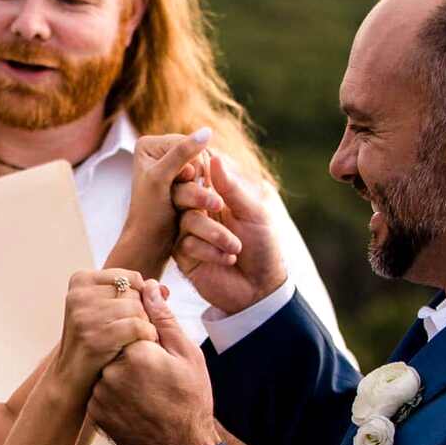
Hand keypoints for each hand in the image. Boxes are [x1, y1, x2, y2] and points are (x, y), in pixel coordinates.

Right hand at [56, 269, 159, 387]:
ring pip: (138, 309)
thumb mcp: (107, 311)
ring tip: (134, 340)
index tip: (129, 317)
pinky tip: (139, 346)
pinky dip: (146, 337)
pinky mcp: (96, 337)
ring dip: (145, 326)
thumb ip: (134, 295)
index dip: (140, 299)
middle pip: (134, 293)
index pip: (130, 278)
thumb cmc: (95, 341)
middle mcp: (80, 295)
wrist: (70, 378)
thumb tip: (162, 288)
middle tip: (132, 332)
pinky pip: (139, 327)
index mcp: (80, 280)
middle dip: (141, 313)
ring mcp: (85, 316)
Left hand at [92, 279, 219, 444]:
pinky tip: (135, 400)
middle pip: (112, 340)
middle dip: (129, 344)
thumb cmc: (191, 401)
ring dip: (119, 367)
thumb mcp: (187, 356)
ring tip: (146, 386)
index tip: (155, 340)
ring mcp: (99, 394)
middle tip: (153, 368)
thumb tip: (148, 287)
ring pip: (104, 363)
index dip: (141, 324)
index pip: (126, 317)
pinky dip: (112, 389)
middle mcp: (111, 371)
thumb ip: (164, 319)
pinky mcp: (94, 412)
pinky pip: (99, 387)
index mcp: (135, 352)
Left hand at [109, 128, 213, 270]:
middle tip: (186, 196)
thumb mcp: (161, 179)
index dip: (191, 165)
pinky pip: (205, 178)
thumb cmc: (150, 212)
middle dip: (197, 177)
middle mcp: (158, 151)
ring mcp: (172, 165)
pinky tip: (202, 204)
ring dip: (202, 186)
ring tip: (196, 202)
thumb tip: (207, 131)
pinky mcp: (183, 180)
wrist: (151, 240)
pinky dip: (205, 191)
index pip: (187, 143)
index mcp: (147, 144)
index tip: (178, 184)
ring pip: (203, 168)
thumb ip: (182, 154)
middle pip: (196, 155)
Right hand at [171, 152, 288, 315]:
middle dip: (200, 197)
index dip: (197, 172)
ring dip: (214, 233)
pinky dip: (210, 251)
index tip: (202, 172)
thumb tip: (214, 157)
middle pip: (183, 193)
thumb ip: (231, 188)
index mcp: (216, 197)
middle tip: (218, 206)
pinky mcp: (184, 256)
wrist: (260, 287)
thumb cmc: (263, 246)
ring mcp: (190, 234)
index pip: (198, 176)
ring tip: (236, 247)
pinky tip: (228, 259)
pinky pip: (187, 244)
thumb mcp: (253, 212)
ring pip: (188, 220)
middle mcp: (199, 213)